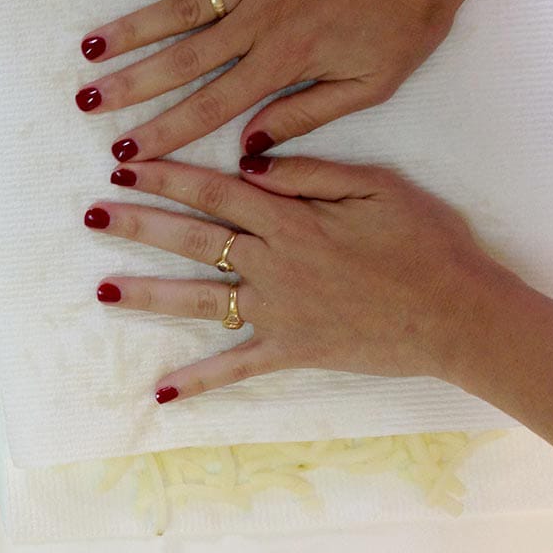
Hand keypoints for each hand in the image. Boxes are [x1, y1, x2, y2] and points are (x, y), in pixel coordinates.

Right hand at [76, 0, 468, 160]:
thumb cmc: (410, 15)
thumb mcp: (373, 84)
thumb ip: (307, 114)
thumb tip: (251, 146)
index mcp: (283, 61)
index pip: (211, 107)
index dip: (164, 131)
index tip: (126, 151)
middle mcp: (257, 19)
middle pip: (180, 60)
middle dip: (130, 86)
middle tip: (87, 103)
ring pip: (179, 6)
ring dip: (131, 28)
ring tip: (90, 48)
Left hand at [88, 156, 515, 401]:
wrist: (459, 317)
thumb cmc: (426, 244)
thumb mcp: (377, 185)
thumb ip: (310, 171)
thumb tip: (252, 159)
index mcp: (290, 221)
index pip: (216, 191)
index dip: (169, 176)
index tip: (129, 163)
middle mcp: (273, 265)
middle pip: (193, 240)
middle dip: (140, 224)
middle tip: (93, 214)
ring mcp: (278, 312)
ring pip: (200, 300)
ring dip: (149, 294)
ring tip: (102, 288)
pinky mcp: (292, 350)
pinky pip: (238, 367)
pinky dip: (201, 380)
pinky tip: (162, 392)